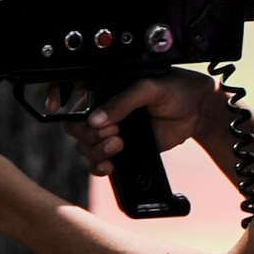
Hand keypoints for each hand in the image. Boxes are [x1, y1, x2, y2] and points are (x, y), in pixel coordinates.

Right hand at [52, 70, 219, 175]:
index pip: (71, 89)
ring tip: (119, 144)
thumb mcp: (150, 87)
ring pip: (85, 146)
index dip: (56, 95)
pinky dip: (99, 166)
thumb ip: (123, 101)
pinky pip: (99, 163)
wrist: (198, 112)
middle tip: (112, 132)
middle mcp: (105, 109)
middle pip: (76, 126)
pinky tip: (110, 165)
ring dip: (96, 150)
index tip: (55, 106)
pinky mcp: (123, 150)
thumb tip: (98, 119)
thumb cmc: (177, 89)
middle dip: (88, 133)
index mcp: (107, 86)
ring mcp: (112, 130)